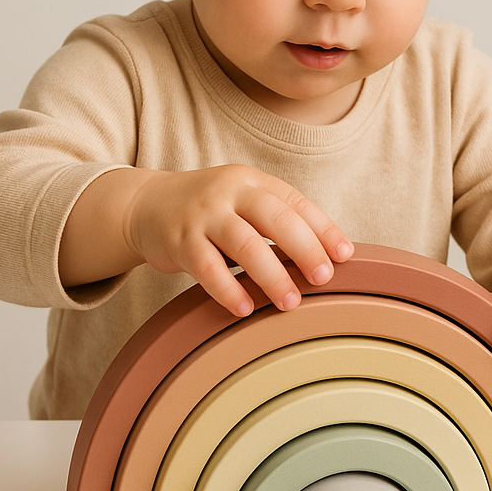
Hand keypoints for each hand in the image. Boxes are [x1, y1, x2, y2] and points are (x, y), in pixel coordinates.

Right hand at [126, 165, 353, 316]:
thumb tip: (325, 257)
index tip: (345, 255)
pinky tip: (245, 309)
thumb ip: (275, 221)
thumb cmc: (208, 211)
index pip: (295, 202)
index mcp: (252, 181)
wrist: (145, 205)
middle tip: (323, 279)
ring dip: (272, 276)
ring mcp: (203, 215)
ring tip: (290, 302)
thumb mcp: (241, 202)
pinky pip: (207, 268)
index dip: (323, 228)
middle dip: (305, 249)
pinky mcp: (179, 240)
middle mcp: (229, 192)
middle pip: (275, 218)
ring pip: (245, 244)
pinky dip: (229, 290)